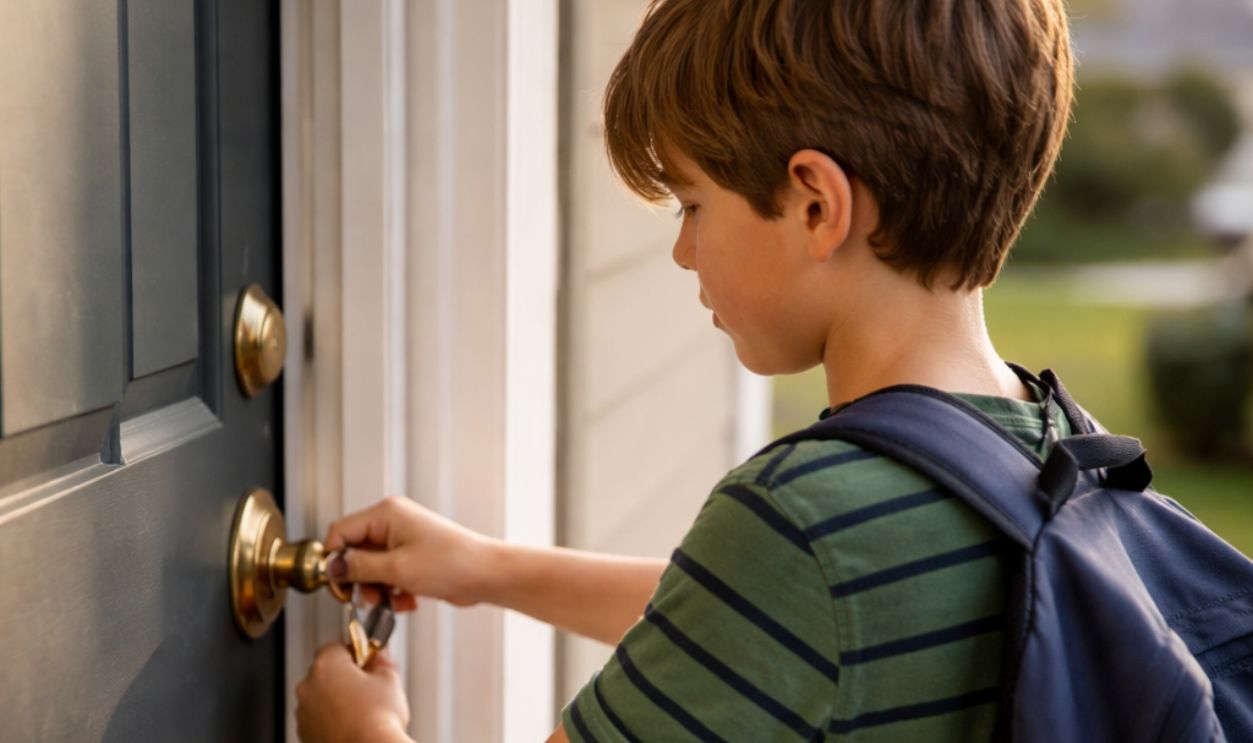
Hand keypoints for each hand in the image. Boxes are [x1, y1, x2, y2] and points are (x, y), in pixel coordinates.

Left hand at [295, 644, 410, 742]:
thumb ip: (381, 663)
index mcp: (326, 665)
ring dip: (337, 699)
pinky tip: (353, 725)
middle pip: (327, 672)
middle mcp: (308, 687)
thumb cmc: (376, 718)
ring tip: (363, 710)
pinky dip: (332, 720)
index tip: (368, 660)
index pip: (336, 646)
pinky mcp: (306, 734)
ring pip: (321, 698)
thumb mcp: (389, 679)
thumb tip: (379, 661)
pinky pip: (319, 720)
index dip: (355, 652)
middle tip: (369, 685)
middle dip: (346, 677)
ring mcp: (304, 713)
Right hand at [326, 496, 496, 608]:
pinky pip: (388, 574)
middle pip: (354, 551)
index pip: (340, 531)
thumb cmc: (452, 563)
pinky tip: (408, 600)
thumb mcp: (397, 569)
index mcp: (386, 514)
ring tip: (392, 599)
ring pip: (371, 567)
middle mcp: (393, 522)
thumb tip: (332, 566)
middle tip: (369, 596)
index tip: (337, 584)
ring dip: (377, 589)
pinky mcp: (412, 556)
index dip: (334, 559)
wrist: (486, 575)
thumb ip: (358, 568)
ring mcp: (403, 539)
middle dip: (360, 579)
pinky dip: (394, 591)